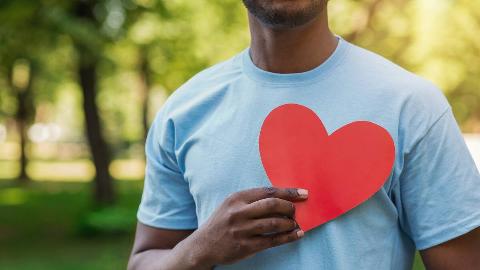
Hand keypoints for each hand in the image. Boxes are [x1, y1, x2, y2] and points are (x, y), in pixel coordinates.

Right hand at [186, 187, 307, 267]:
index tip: (303, 193)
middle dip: (289, 207)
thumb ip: (251, 200)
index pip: (267, 191)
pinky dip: (288, 237)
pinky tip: (297, 234)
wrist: (203, 245)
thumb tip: (282, 198)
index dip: (288, 192)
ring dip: (290, 223)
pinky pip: (272, 240)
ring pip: (274, 223)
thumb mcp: (231, 205)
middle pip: (272, 205)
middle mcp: (238, 212)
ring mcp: (242, 230)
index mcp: (236, 198)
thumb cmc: (222, 222)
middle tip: (296, 210)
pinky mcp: (245, 246)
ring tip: (295, 223)